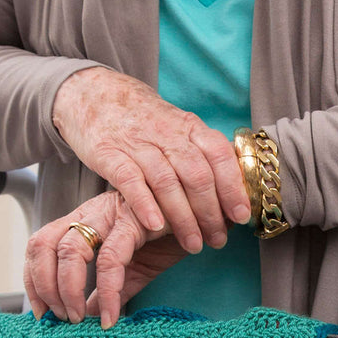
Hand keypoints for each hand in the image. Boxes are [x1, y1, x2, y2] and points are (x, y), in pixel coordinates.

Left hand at [23, 190, 184, 326]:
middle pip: (43, 244)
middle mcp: (89, 215)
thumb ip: (109, 292)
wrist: (206, 215)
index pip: (39, 246)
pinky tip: (111, 317)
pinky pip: (111, 260)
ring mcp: (109, 215)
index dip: (33, 281)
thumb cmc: (171, 236)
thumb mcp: (134, 268)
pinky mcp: (134, 221)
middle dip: (44, 287)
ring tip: (79, 319)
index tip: (41, 315)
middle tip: (60, 319)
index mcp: (83, 222)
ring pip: (70, 250)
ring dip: (68, 290)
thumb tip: (87, 318)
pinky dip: (107, 292)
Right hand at [52, 67, 250, 250]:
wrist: (94, 93)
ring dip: (183, 218)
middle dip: (211, 212)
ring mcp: (137, 142)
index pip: (219, 156)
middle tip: (218, 240)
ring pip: (167, 182)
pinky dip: (144, 203)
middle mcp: (167, 133)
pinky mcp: (108, 152)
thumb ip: (204, 154)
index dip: (233, 187)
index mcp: (190, 127)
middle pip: (196, 175)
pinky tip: (156, 226)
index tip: (242, 217)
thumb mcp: (179, 128)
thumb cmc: (146, 121)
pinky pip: (130, 180)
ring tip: (194, 245)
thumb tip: (237, 191)